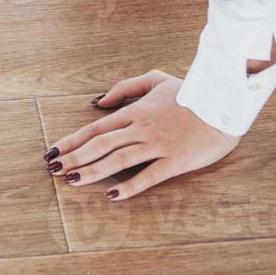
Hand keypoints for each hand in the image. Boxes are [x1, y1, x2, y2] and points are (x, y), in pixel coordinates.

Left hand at [45, 70, 237, 200]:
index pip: (95, 129)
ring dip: (92, 171)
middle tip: (53, 170)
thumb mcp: (155, 80)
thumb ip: (125, 88)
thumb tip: (98, 101)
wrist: (223, 102)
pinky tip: (112, 195)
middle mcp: (140, 129)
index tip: (52, 151)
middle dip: (74, 158)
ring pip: (117, 159)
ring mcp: (157, 145)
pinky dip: (129, 185)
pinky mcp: (174, 160)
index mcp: (135, 112)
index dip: (71, 141)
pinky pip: (148, 175)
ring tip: (72, 181)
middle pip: (100, 145)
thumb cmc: (189, 92)